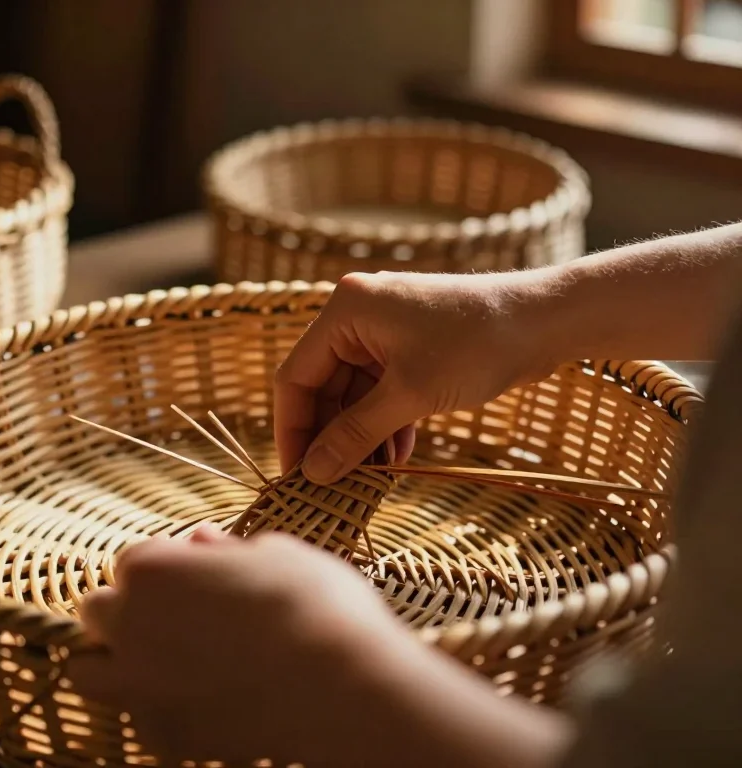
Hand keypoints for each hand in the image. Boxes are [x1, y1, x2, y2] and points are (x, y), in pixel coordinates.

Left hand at [64, 527, 419, 765]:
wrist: (344, 687)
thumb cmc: (315, 604)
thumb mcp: (276, 554)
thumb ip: (225, 549)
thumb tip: (201, 541)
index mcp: (152, 569)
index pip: (131, 561)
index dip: (166, 567)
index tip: (195, 577)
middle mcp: (130, 625)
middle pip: (98, 611)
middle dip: (128, 611)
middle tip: (178, 619)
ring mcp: (139, 686)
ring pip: (89, 672)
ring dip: (114, 662)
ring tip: (161, 662)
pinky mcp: (162, 735)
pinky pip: (136, 717)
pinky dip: (155, 708)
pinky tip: (197, 700)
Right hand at [275, 270, 555, 482]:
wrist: (546, 321)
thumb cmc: (477, 346)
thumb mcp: (410, 395)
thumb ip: (356, 435)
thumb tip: (314, 473)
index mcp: (345, 311)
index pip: (296, 376)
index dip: (293, 429)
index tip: (296, 476)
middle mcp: (357, 315)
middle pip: (322, 386)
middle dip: (329, 436)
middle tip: (331, 484)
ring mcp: (384, 331)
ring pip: (353, 393)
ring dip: (359, 435)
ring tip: (367, 478)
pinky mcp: (409, 347)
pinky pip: (381, 390)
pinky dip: (384, 423)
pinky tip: (396, 458)